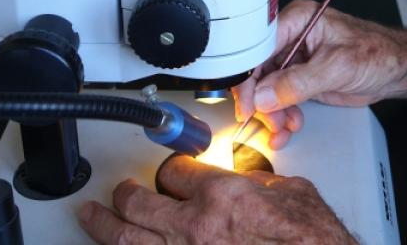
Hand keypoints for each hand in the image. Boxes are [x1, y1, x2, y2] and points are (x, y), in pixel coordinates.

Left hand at [77, 154, 354, 244]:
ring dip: (105, 226)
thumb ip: (255, 182)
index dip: (171, 169)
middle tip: (118, 192)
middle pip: (138, 203)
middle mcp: (197, 229)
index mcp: (222, 195)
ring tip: (92, 217)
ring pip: (128, 239)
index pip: (174, 171)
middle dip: (124, 194)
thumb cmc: (313, 240)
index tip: (171, 172)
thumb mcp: (290, 193)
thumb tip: (243, 182)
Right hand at [232, 0, 406, 148]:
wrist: (397, 69)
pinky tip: (289, 127)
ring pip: (266, 89)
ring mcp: (295, 59)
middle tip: (270, 122)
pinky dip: (281, 116)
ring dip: (272, 113)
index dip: (248, 77)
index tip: (248, 103)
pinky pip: (280, 99)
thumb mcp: (338, 66)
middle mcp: (291, 37)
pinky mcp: (300, 78)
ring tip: (285, 127)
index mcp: (298, 20)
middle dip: (261, 101)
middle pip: (258, 70)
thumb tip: (266, 96)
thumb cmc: (378, 53)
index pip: (258, 47)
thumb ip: (300, 82)